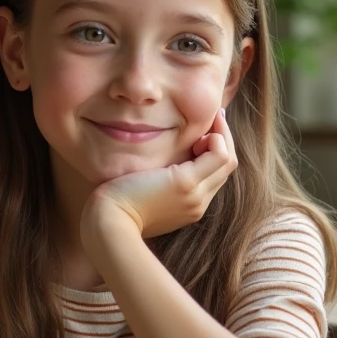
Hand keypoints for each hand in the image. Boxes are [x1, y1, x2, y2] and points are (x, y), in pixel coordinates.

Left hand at [82, 108, 236, 240]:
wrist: (108, 221)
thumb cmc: (115, 206)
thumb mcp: (141, 191)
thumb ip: (156, 179)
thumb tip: (156, 161)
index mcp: (188, 206)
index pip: (214, 174)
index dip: (214, 150)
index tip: (204, 132)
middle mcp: (197, 202)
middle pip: (226, 166)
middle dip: (223, 138)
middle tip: (216, 116)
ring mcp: (195, 195)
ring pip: (228, 160)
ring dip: (221, 135)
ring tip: (207, 122)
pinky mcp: (186, 183)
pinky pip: (219, 155)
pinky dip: (217, 138)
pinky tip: (199, 133)